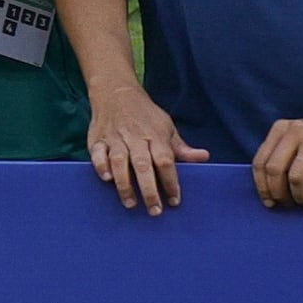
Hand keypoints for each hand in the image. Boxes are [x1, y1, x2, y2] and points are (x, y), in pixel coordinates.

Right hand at [87, 86, 206, 212]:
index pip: (165, 161)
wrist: (115, 92)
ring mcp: (115, 138)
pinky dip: (101, 166)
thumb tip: (204, 157)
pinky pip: (98, 154)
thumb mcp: (166, 127)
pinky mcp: (97, 140)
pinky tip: (106, 179)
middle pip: (143, 165)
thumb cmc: (144, 115)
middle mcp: (135, 138)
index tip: (175, 201)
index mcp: (155, 136)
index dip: (171, 182)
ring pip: (119, 162)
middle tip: (155, 210)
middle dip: (149, 189)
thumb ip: (181, 147)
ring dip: (125, 184)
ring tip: (131, 203)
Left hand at [252, 112, 302, 208]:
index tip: (269, 202)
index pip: (260, 161)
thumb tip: (268, 196)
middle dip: (279, 193)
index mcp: (281, 128)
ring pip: (296, 177)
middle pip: (275, 169)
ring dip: (300, 197)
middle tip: (287, 204)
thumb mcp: (297, 144)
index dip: (262, 186)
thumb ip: (281, 160)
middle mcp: (296, 130)